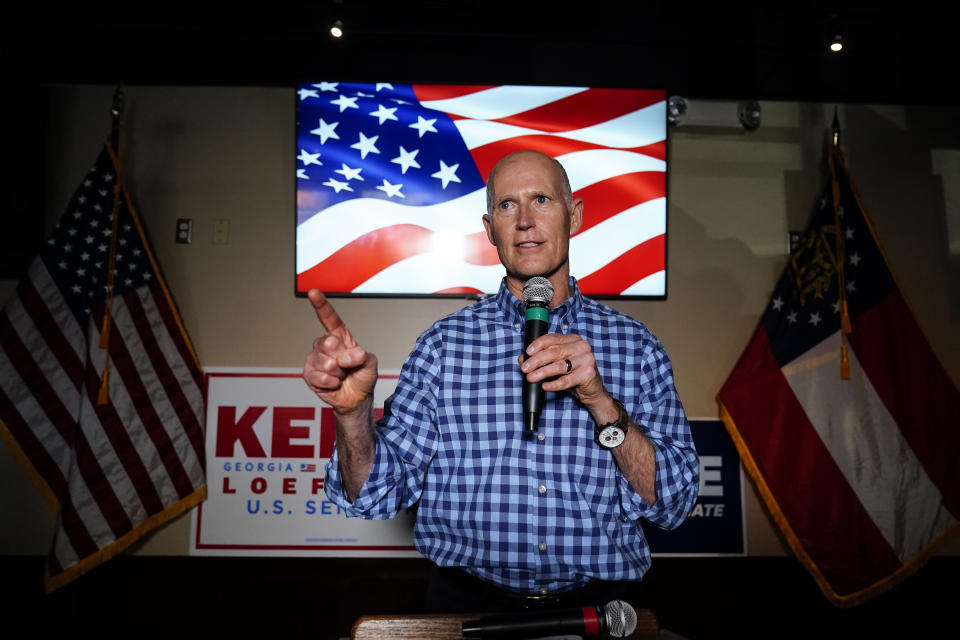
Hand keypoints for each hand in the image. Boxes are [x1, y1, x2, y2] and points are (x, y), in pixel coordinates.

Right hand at [303, 289, 377, 414]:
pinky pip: (318, 376)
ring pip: (324, 362)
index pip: (329, 318)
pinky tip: (334, 383)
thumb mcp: (370, 363)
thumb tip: (352, 354)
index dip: (321, 305)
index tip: (313, 292)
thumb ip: (362, 356)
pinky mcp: (309, 374)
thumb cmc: (362, 376)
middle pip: (328, 343)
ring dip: (338, 373)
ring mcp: (315, 359)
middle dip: (343, 359)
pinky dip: (330, 383)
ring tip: (342, 376)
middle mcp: (324, 344)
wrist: (356, 398)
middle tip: (349, 367)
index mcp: (339, 336)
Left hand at [519, 333, 608, 407]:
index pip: (552, 338)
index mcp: (573, 339)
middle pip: (554, 351)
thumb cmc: (573, 375)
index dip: (538, 345)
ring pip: (559, 365)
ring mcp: (587, 359)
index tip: (527, 353)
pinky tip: (545, 386)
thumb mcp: (556, 364)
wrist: (592, 391)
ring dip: (542, 372)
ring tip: (531, 377)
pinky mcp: (588, 374)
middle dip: (536, 360)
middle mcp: (581, 346)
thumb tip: (523, 359)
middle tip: (525, 368)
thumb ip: (541, 359)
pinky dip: (554, 384)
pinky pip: (567, 380)